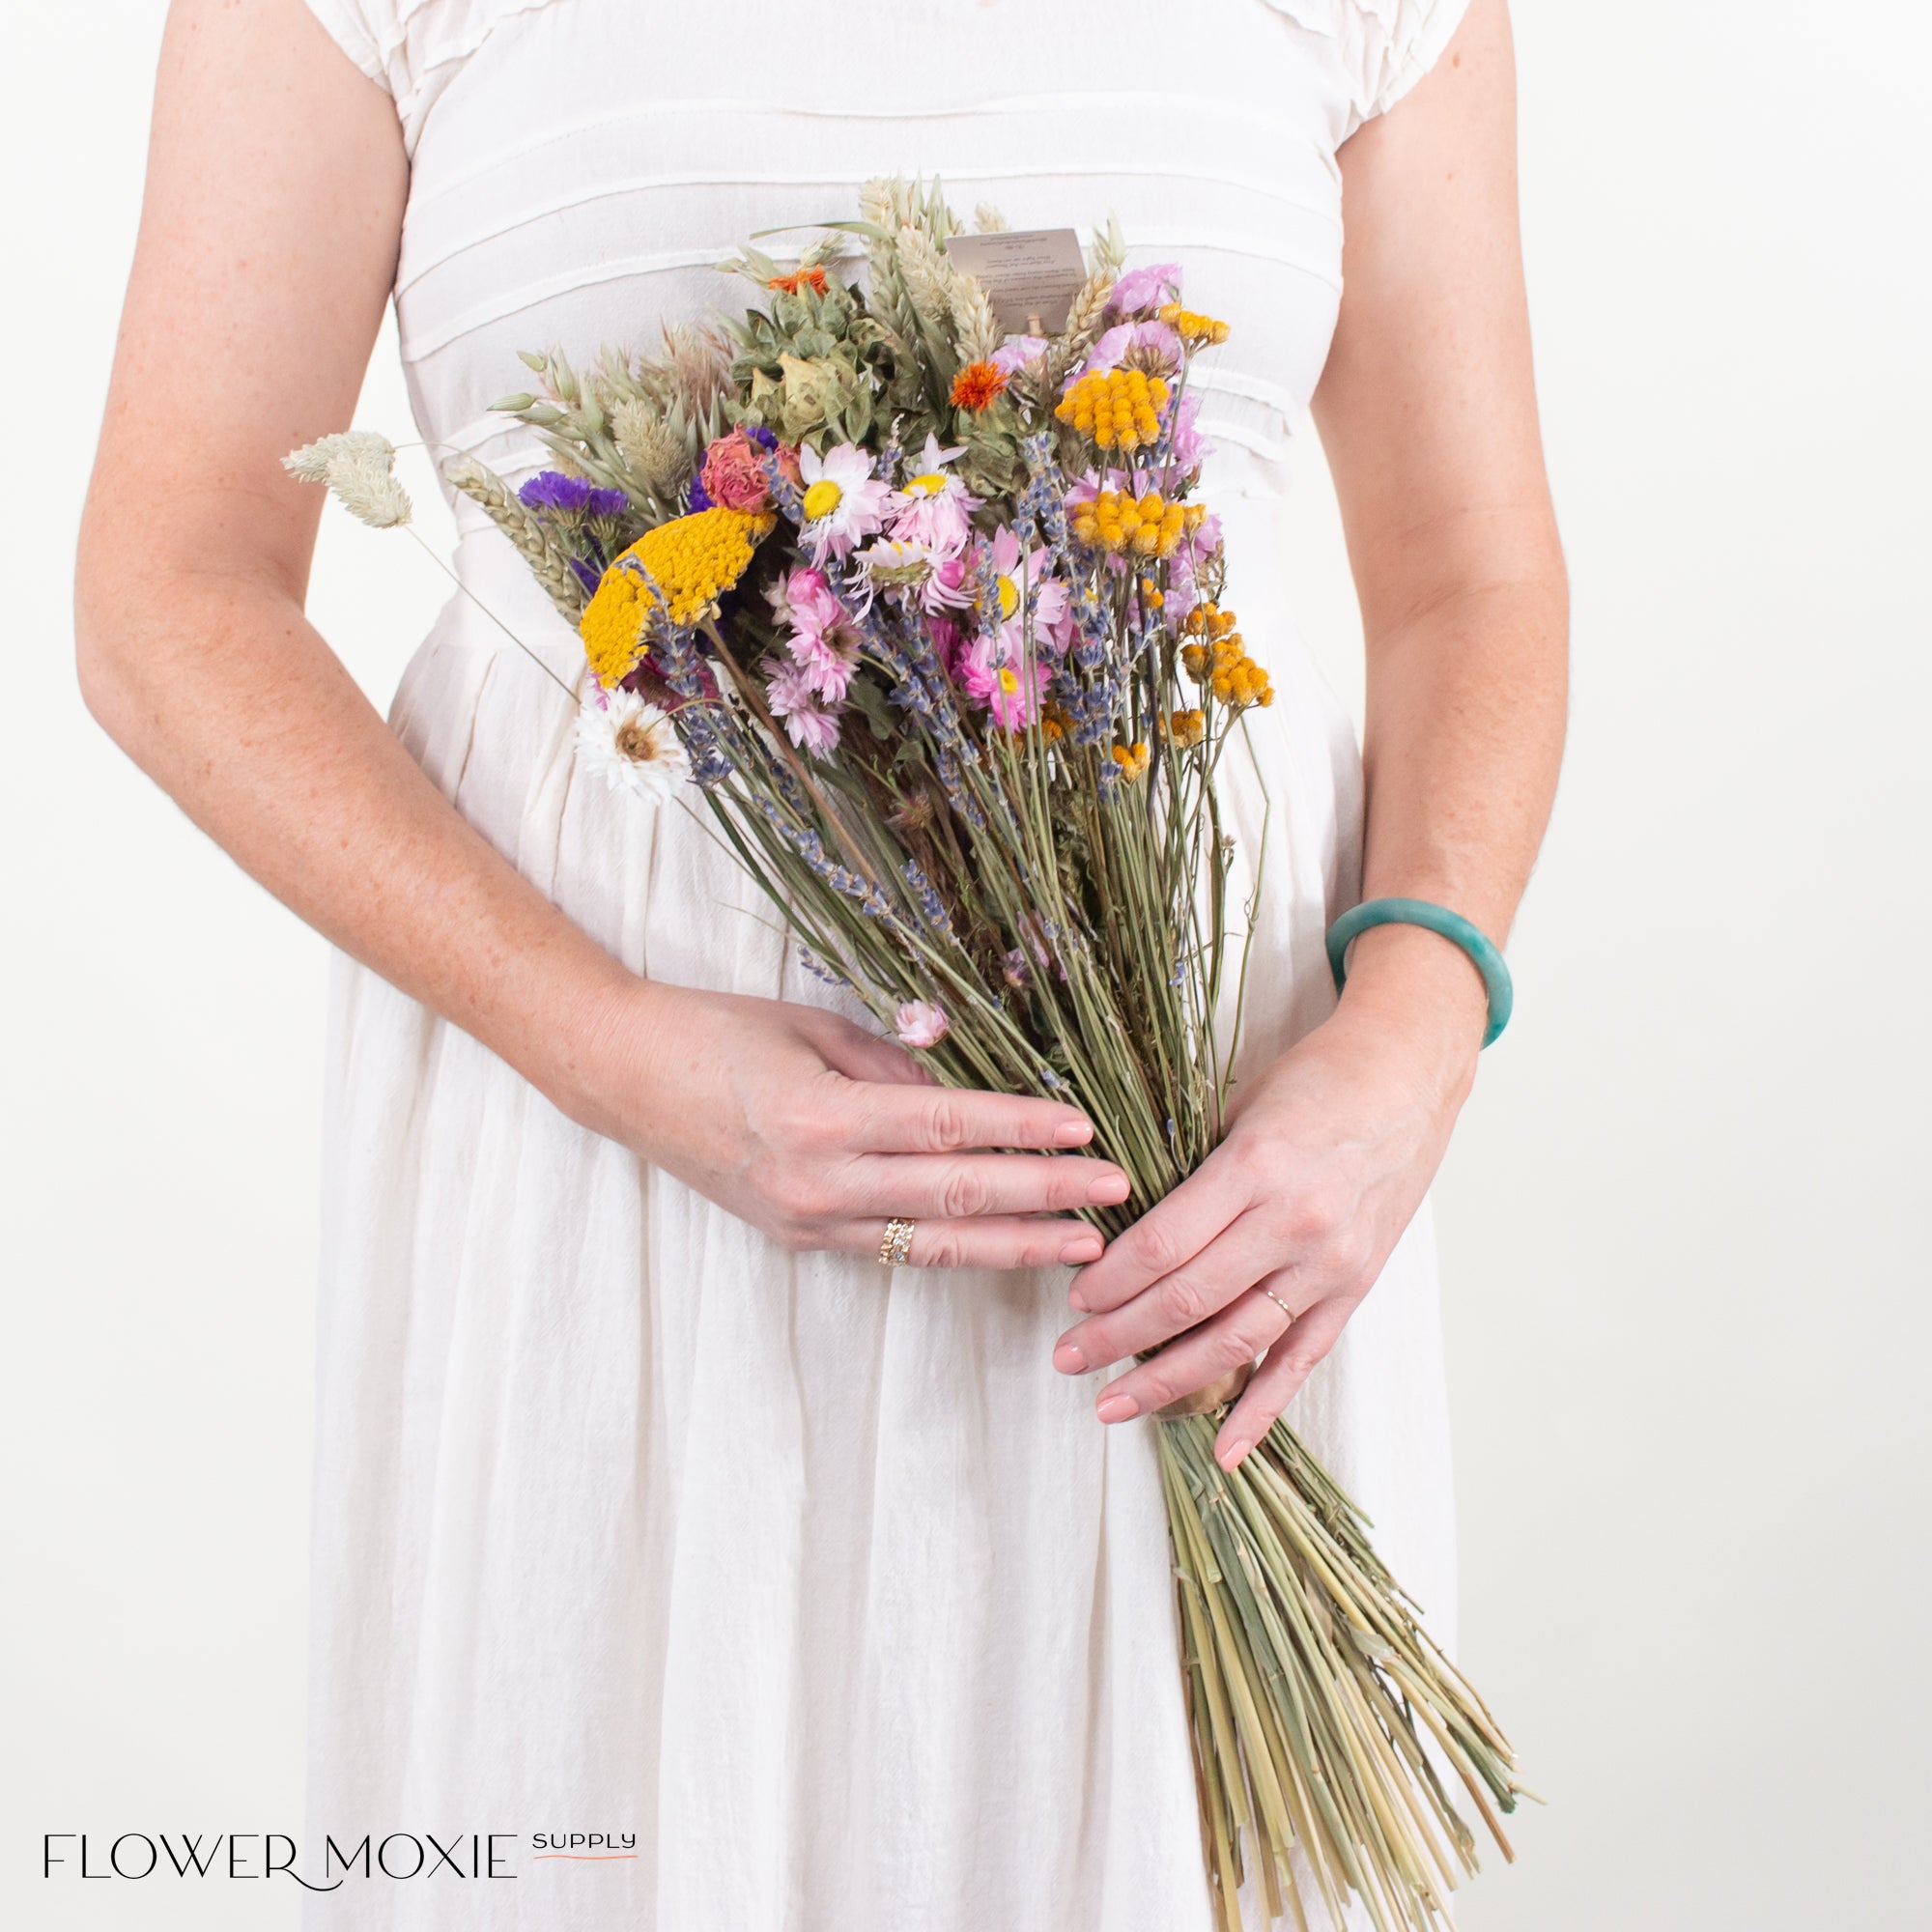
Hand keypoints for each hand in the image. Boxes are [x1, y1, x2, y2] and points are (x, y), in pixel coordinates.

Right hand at [573, 979, 1129, 1267]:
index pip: (950, 1127)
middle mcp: (821, 1182)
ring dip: (1014, 1244)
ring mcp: (810, 1221)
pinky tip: (1007, 1246)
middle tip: (1114, 1193)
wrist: (624, 1078)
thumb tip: (967, 1085)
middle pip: (957, 1195)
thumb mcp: (811, 1026)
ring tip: (1081, 1246)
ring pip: (935, 1243)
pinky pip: (896, 1249)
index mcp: (825, 1116)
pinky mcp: (802, 1239)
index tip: (1086, 1131)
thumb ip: (894, 1060)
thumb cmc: (715, 1034)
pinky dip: (957, 1248)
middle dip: (1043, 1197)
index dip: (1024, 1131)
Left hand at [1049, 926, 1487, 1466]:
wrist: (1409, 1077)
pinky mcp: (1355, 1287)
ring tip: (1112, 1404)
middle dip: (1118, 1337)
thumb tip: (1115, 1227)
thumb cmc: (1314, 1080)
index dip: (1110, 1280)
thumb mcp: (1238, 1106)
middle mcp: (1296, 1221)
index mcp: (1256, 1165)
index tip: (1073, 1299)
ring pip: (1237, 1341)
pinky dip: (1260, 1410)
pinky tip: (1222, 1449)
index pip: (1164, 1244)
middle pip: (1190, 1300)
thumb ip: (1187, 1171)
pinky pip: (1301, 1360)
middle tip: (1067, 1358)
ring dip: (1167, 1380)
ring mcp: (1330, 1262)